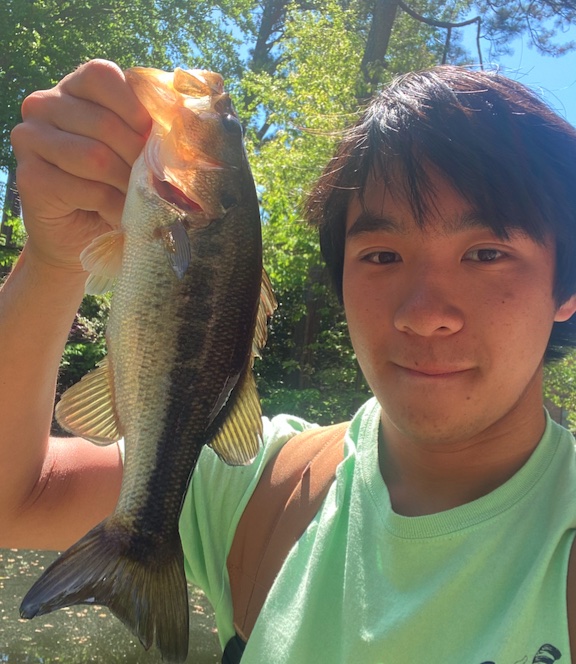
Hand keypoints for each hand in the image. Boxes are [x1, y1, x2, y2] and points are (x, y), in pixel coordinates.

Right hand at [10, 59, 151, 272]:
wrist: (85, 234)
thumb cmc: (117, 185)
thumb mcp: (137, 150)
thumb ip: (150, 129)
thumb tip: (182, 120)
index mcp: (76, 88)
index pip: (102, 76)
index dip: (134, 108)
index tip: (151, 137)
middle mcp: (45, 104)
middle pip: (104, 122)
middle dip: (137, 159)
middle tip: (150, 182)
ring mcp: (31, 139)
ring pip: (94, 157)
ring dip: (125, 184)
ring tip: (135, 199)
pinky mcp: (30, 177)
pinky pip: (85, 189)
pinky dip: (112, 206)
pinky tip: (116, 214)